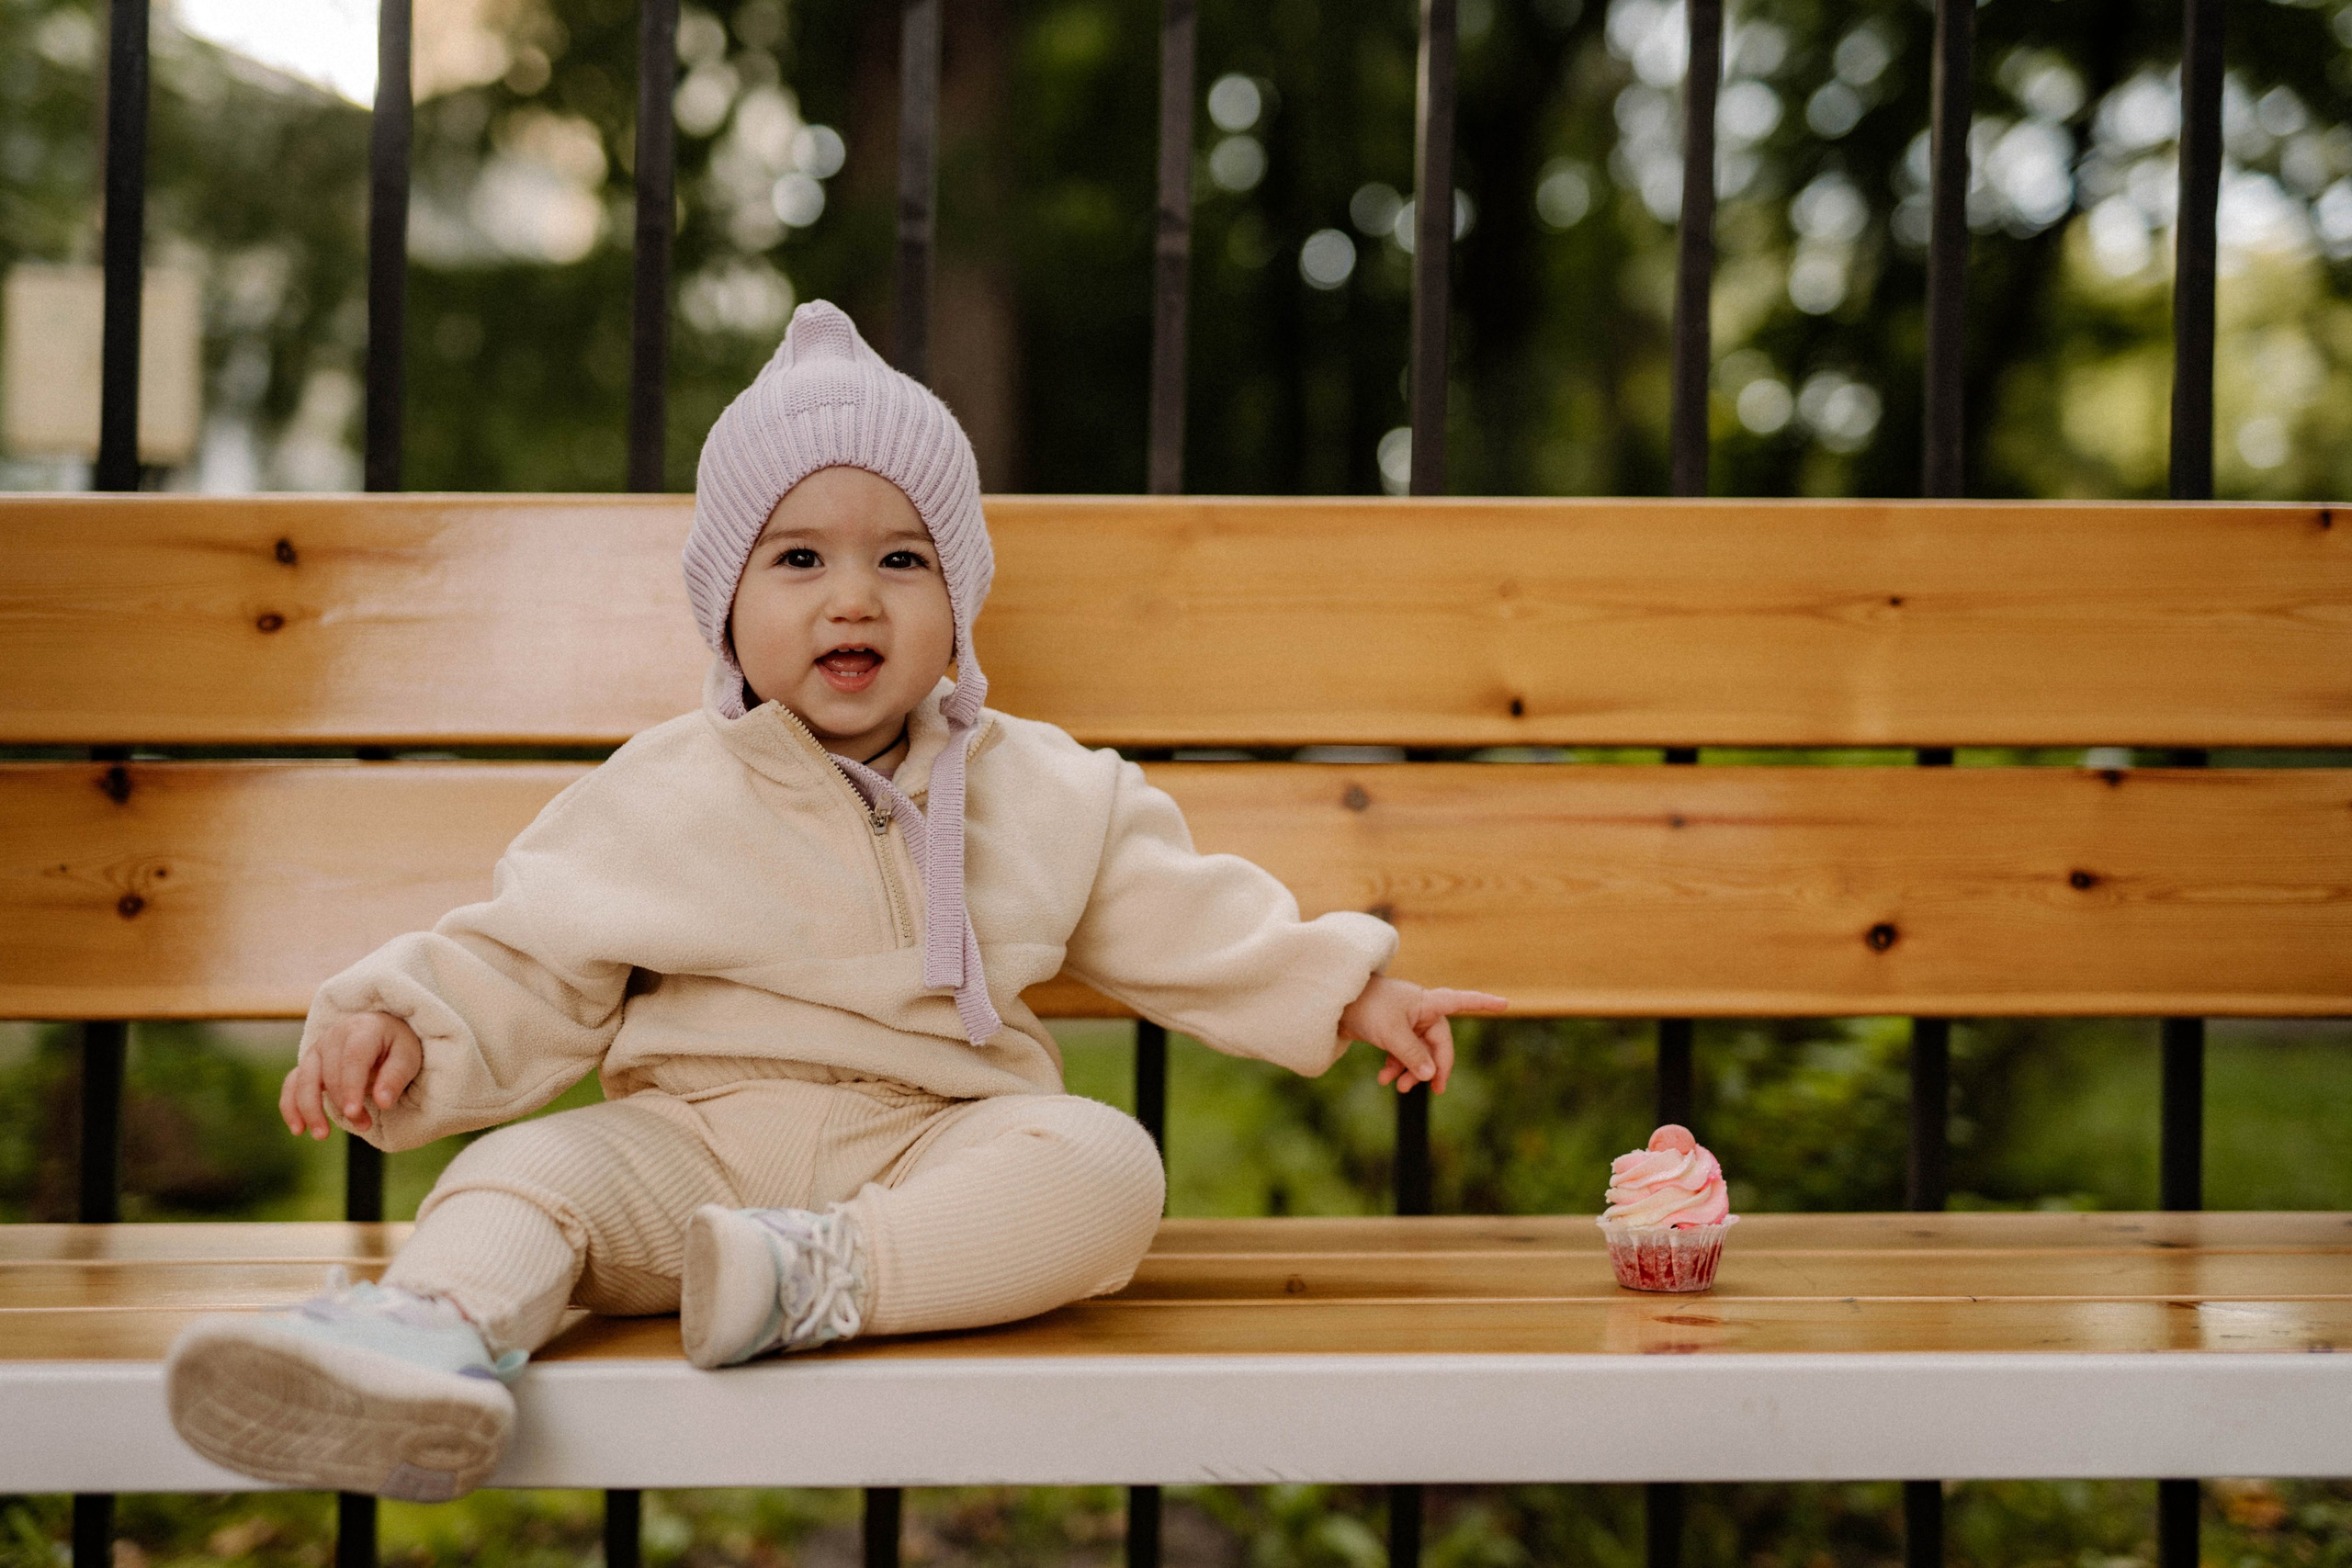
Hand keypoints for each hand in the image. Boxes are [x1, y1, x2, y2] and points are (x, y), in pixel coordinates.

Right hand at [281, 1012, 421, 1138]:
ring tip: (322, 1135)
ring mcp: (317, 1049)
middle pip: (330, 1073)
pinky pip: (292, 1084)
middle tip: (365, 1126)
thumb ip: (395, 1078)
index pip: (353, 1059)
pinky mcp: (307, 1063)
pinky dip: (291, 1106)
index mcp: (362, 1030)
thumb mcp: (407, 1057)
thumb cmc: (396, 1046)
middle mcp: (334, 1037)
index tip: (353, 1113)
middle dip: (343, 1103)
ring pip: (304, 1080)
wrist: (381, 1032)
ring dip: (310, 1109)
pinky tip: (298, 1129)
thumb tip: (383, 1103)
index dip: (351, 1087)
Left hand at [1337, 976, 1507, 1094]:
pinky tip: (1384, 1079)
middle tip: (1429, 1089)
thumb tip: (1431, 1074)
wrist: (1332, 1003)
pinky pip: (1402, 1053)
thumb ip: (1413, 1055)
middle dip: (1431, 1066)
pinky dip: (1396, 1067)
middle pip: (1438, 1044)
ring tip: (1397, 1087)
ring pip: (1419, 1052)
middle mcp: (1420, 1012)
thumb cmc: (1365, 1008)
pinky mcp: (1391, 1032)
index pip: (1462, 1001)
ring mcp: (1406, 1023)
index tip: (1505, 1004)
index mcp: (1427, 1003)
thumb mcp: (1391, 1033)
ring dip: (1410, 1071)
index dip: (1483, 1003)